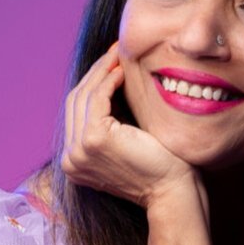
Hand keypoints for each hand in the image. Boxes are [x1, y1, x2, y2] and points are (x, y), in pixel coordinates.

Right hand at [60, 41, 200, 212]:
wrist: (172, 192)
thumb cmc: (158, 168)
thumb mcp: (126, 142)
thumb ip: (111, 121)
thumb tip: (109, 81)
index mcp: (74, 161)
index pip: (76, 112)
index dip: (91, 84)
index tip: (109, 64)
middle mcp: (70, 159)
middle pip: (75, 101)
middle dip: (94, 73)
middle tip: (114, 52)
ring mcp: (79, 151)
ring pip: (83, 96)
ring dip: (102, 71)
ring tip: (119, 55)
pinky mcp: (94, 139)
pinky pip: (97, 98)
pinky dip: (108, 80)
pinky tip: (122, 70)